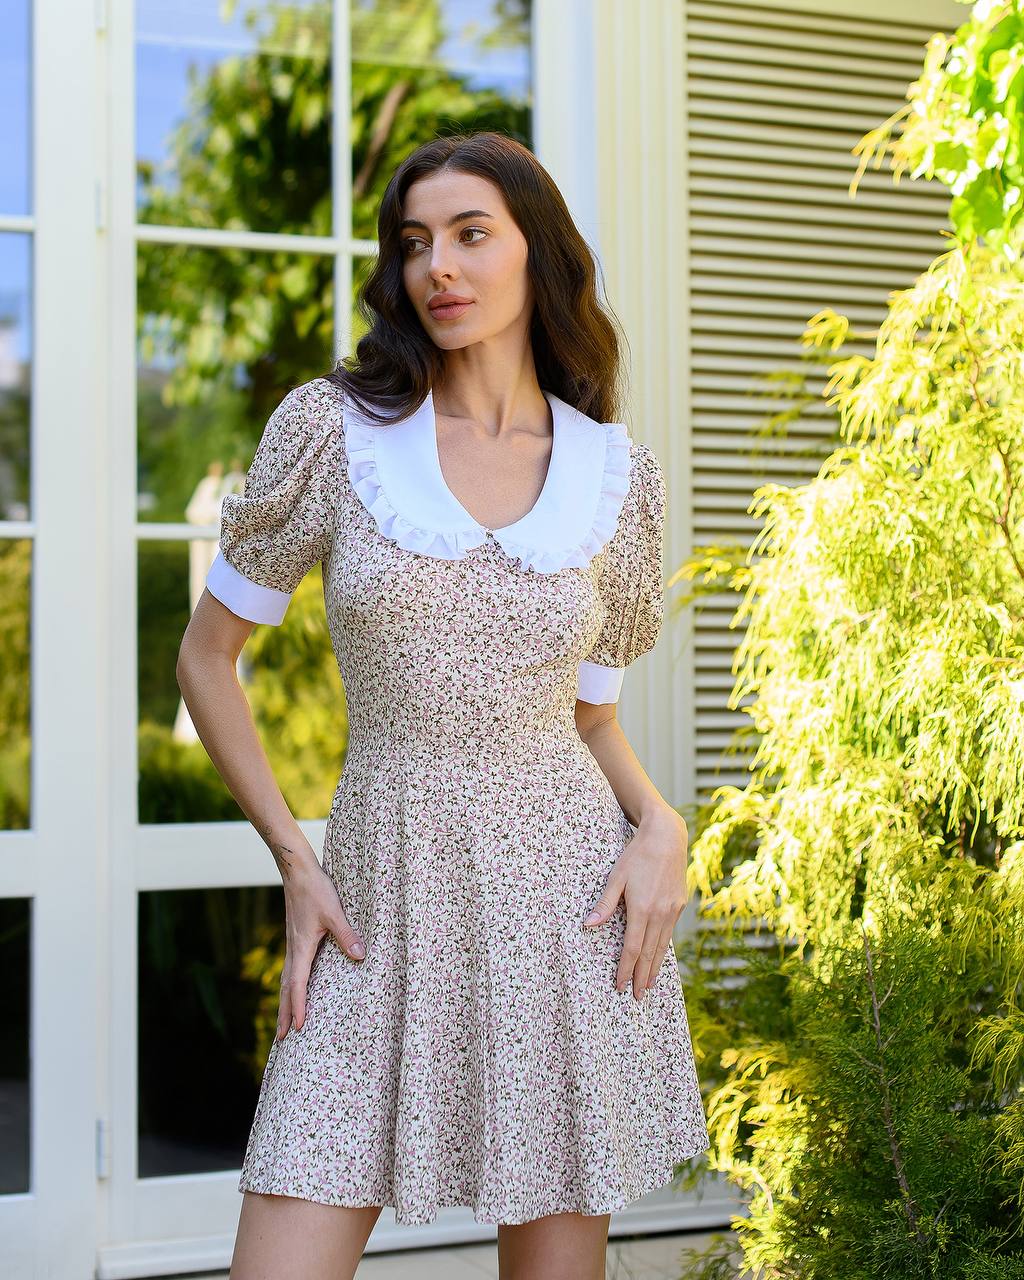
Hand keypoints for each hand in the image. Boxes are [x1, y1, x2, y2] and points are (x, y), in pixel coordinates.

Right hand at [277, 860, 365, 1038]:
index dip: (298, 1007)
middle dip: (285, 1014)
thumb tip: (360, 956)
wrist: (297, 871)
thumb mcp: (334, 912)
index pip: (297, 985)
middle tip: (282, 1040)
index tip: (298, 1029)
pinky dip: (290, 986)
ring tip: (284, 1021)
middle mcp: (293, 950)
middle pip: (286, 989)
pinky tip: (295, 988)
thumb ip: (347, 935)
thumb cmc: (315, 890)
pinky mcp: (296, 938)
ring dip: (285, 1002)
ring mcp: (293, 945)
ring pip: (286, 980)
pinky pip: (291, 969)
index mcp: (301, 948)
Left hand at [582, 806, 688, 1000]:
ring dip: (654, 968)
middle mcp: (659, 913)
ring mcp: (672, 910)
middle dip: (641, 976)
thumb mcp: (616, 877)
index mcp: (641, 908)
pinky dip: (663, 950)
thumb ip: (604, 904)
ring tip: (649, 985)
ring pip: (662, 946)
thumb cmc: (636, 855)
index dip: (625, 969)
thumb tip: (588, 926)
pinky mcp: (679, 904)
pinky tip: (659, 957)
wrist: (667, 837)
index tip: (620, 986)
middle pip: (649, 953)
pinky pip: (669, 934)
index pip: (632, 948)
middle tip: (636, 996)